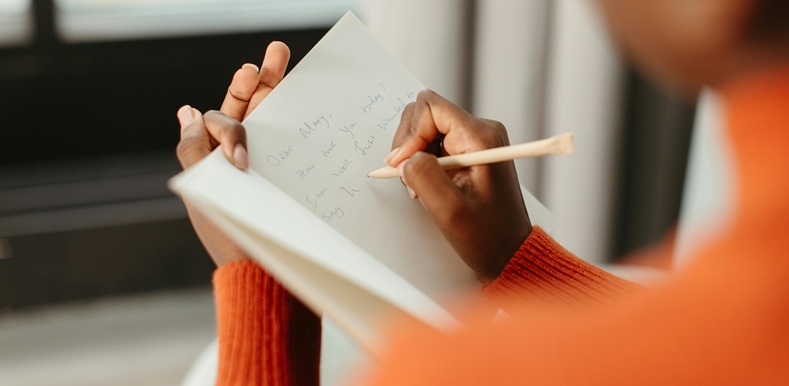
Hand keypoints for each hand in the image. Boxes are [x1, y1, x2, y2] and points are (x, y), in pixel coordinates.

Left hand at [175, 41, 289, 266]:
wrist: (267, 277)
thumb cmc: (233, 241)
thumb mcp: (203, 193)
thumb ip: (193, 151)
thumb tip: (186, 110)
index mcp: (214, 161)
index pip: (221, 120)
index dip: (230, 125)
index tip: (240, 160)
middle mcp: (240, 160)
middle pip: (248, 108)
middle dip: (259, 80)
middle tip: (275, 53)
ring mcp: (267, 166)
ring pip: (270, 118)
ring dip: (276, 86)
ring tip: (281, 58)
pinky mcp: (288, 178)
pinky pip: (290, 142)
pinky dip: (296, 116)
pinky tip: (304, 97)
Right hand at [387, 90, 531, 282]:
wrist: (508, 252)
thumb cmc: (488, 236)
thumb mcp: (449, 210)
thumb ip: (423, 176)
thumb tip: (403, 157)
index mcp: (481, 137)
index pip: (430, 107)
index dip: (410, 134)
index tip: (403, 165)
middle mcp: (479, 131)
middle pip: (424, 114)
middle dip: (408, 146)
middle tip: (411, 180)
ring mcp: (473, 140)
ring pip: (424, 130)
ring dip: (413, 157)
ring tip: (420, 187)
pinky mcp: (467, 152)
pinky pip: (432, 144)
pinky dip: (421, 163)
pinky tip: (427, 187)